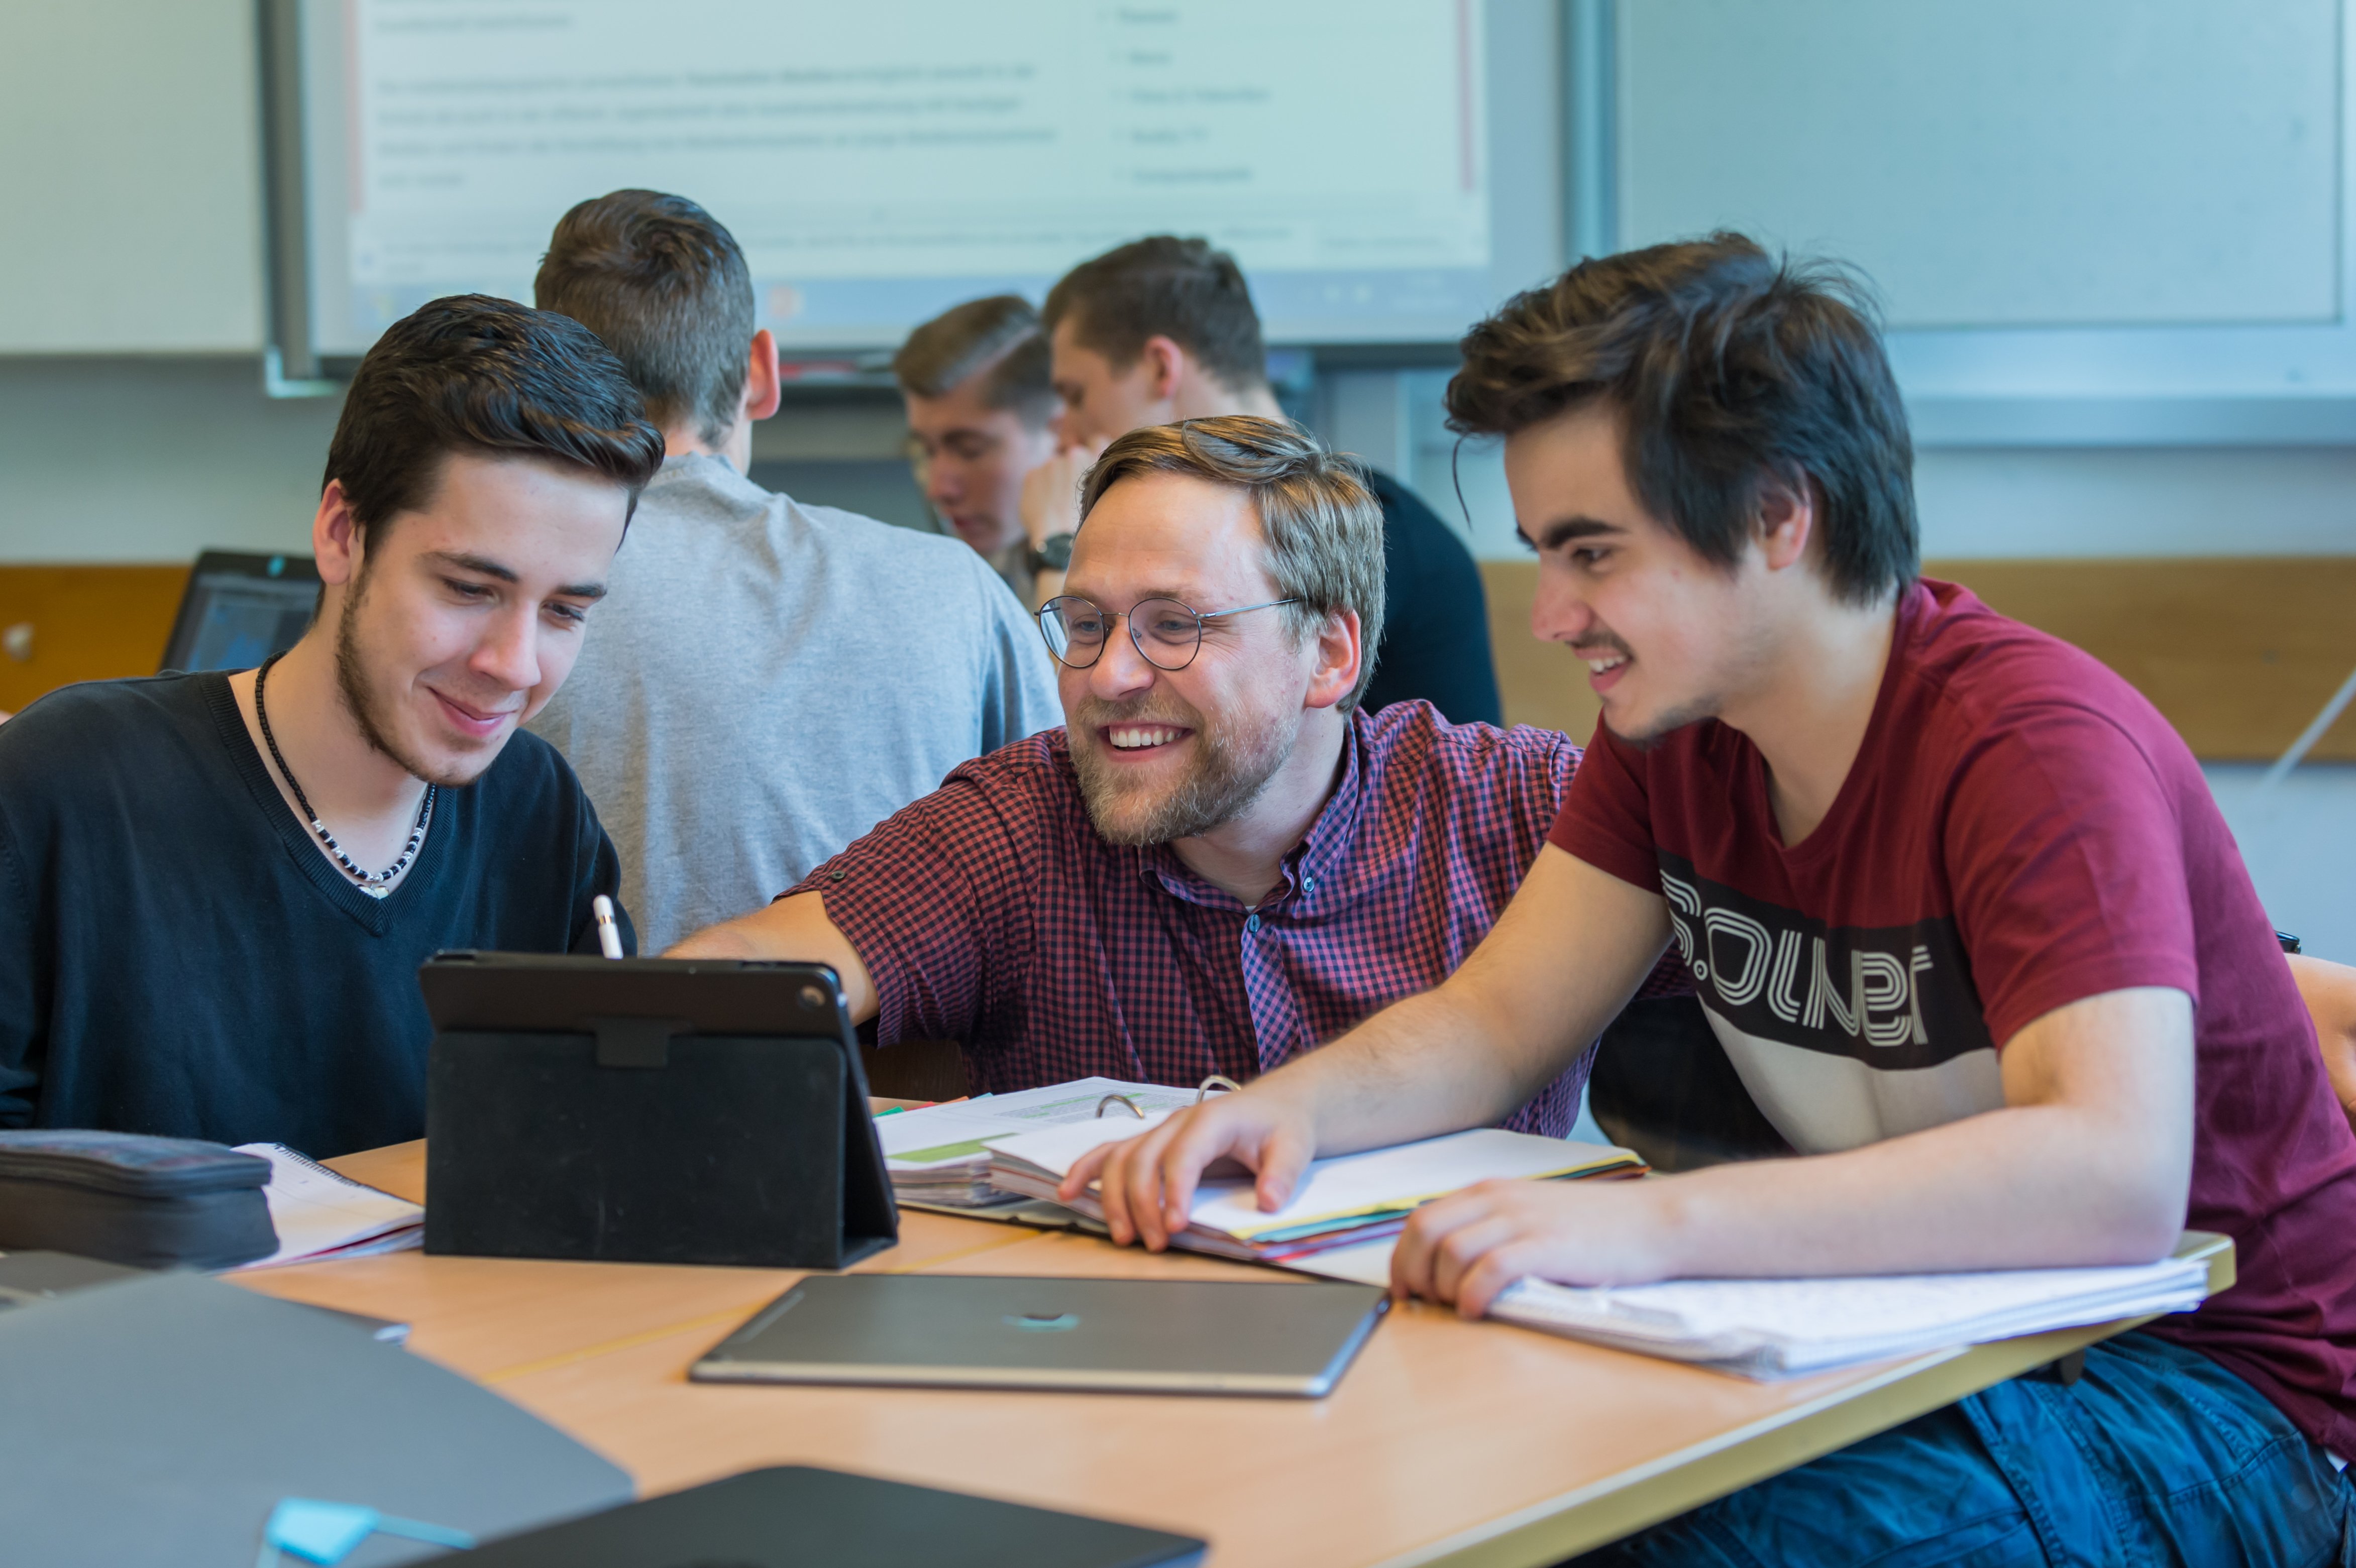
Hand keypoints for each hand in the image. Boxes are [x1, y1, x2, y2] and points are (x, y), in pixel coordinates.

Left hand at [1017, 439, 1107, 551]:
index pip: (1097, 441)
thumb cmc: (1085, 522)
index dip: (1092, 451)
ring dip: (1054, 479)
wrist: (1060, 538)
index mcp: (1096, 459)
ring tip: (1057, 503)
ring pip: (1052, 468)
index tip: (1089, 463)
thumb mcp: (1102, 495)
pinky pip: (1036, 477)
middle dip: (1070, 468)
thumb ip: (1097, 475)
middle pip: (1071, 455)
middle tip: (1070, 492)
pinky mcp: (1032, 473)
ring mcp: (1052, 463)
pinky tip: (1045, 506)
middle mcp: (1074, 455)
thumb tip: (1087, 467)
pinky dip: (1039, 488)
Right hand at [1058, 1089, 1316, 1250]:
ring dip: (1114, 1198)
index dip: (1174, 1191)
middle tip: (1155, 1244)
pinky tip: (1069, 1191)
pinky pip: (1111, 1152)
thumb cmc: (1283, 1125)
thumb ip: (1282, 1173)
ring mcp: (1161, 1131)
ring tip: (1124, 1236)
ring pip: (1121, 1158)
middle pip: (1143, 1160)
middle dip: (1142, 1205)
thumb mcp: (1295, 1146)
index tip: (1174, 1226)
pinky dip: (1087, 1170)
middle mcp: (1178, 1122)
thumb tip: (1269, 1201)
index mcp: (1212, 1120)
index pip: (1183, 1155)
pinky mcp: (1153, 1143)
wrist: (1278, 1105)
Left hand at [1390, 1176, 1679, 1318]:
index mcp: (1491, 1192)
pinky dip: (1472, 1294)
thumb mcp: (1534, 1215)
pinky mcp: (1546, 1245)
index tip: (1403, 1289)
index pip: (1422, 1217)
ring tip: (1455, 1308)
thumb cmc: (1596, 1228)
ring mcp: (1523, 1220)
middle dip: (1412, 1272)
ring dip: (1442, 1286)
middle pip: (1425, 1231)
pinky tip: (1475, 1311)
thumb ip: (1494, 1229)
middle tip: (1421, 1304)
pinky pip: (1490, 1269)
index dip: (1402, 1256)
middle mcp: (1499, 1199)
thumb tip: (1451, 1264)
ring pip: (1451, 1250)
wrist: (1655, 1223)